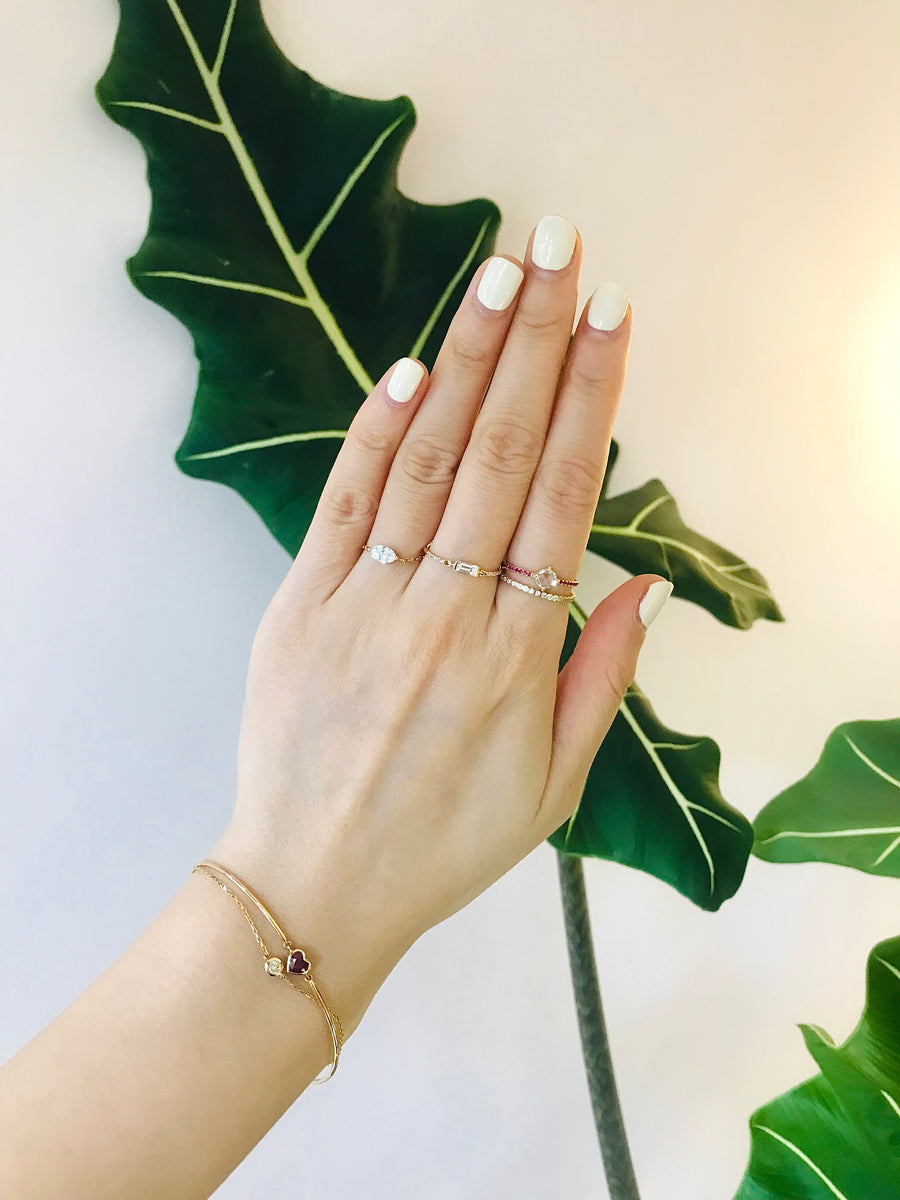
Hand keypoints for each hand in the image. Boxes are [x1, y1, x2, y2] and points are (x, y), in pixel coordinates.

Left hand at [211, 215, 670, 1032]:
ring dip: (465, 360)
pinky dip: (375, 431)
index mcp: (514, 652)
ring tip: (499, 276)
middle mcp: (443, 609)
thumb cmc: (444, 842)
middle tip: (560, 251)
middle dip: (536, 341)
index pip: (565, 494)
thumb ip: (602, 674)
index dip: (592, 396)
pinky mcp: (300, 603)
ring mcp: (364, 600)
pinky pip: (342, 500)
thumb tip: (646, 585)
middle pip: (501, 450)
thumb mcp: (557, 783)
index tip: (612, 318)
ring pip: (427, 457)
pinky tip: (408, 368)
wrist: (315, 882)